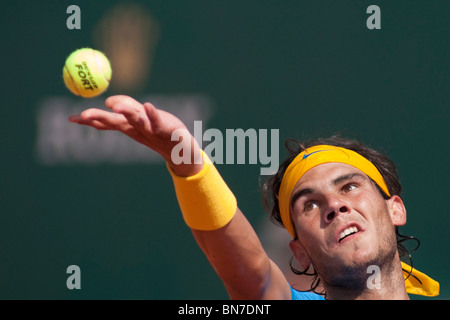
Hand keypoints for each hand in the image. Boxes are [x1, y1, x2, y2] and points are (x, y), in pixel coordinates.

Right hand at [69, 95, 202, 175]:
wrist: (183, 151)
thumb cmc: (160, 132)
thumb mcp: (141, 120)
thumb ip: (126, 108)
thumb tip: (108, 103)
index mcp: (129, 127)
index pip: (106, 122)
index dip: (89, 120)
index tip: (70, 119)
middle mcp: (137, 129)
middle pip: (117, 122)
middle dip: (100, 118)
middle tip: (84, 115)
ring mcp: (151, 130)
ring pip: (136, 121)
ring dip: (126, 113)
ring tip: (116, 108)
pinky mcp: (167, 129)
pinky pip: (159, 122)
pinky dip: (153, 114)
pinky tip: (148, 106)